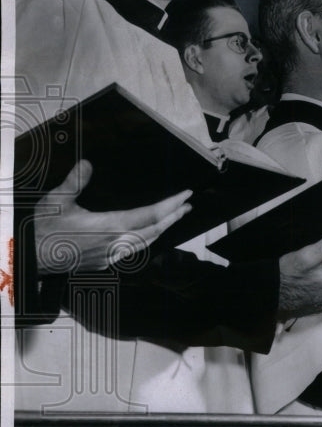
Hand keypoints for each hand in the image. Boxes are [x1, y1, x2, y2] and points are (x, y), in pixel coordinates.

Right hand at [34, 160, 192, 272]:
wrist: (28, 258)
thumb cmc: (42, 229)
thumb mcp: (57, 200)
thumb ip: (75, 181)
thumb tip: (88, 163)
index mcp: (109, 226)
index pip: (150, 215)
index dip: (171, 205)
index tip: (186, 196)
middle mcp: (115, 244)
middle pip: (154, 230)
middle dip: (173, 216)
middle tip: (187, 205)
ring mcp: (110, 256)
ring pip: (146, 243)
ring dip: (162, 229)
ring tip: (174, 217)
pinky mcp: (102, 262)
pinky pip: (133, 251)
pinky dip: (146, 240)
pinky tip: (147, 235)